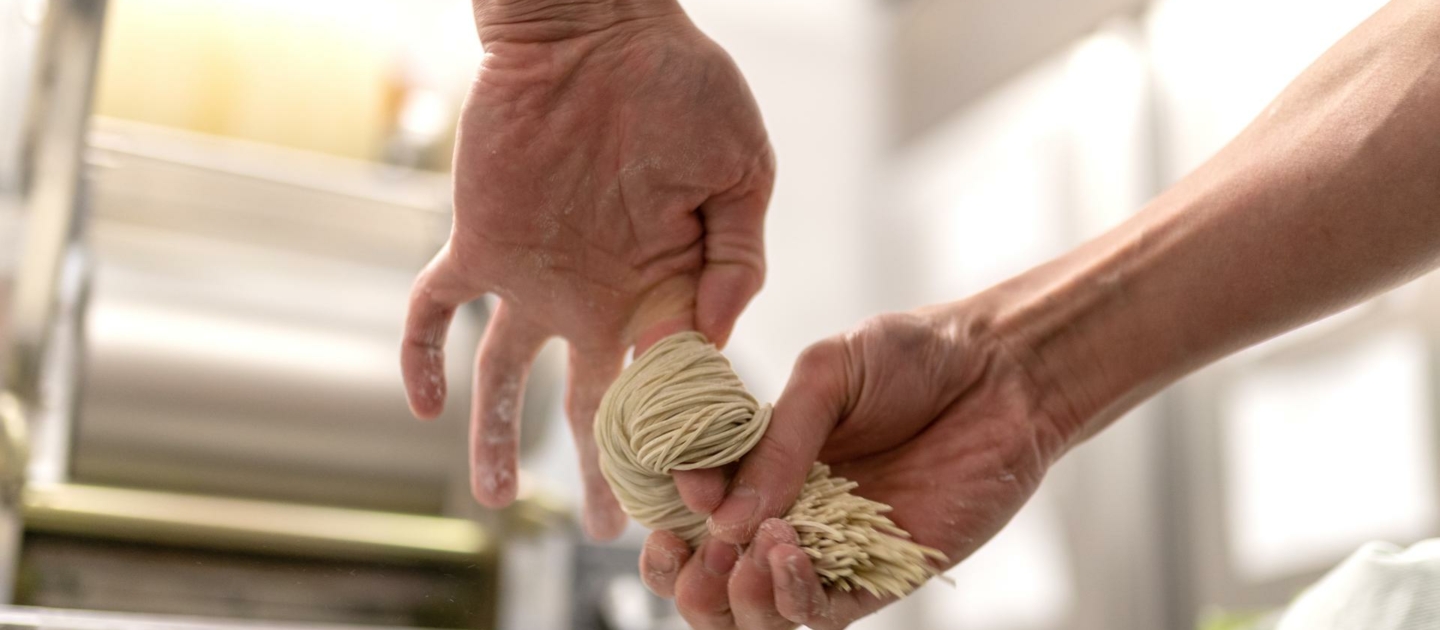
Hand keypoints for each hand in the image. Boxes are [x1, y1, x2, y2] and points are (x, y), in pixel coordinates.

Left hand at [401, 0, 774, 539]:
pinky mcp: (478, 243)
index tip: (680, 495)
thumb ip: (738, 255)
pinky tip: (422, 403)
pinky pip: (437, 310)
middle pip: (594, 403)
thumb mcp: (742, 169)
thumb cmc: (681, 85)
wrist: (597, 29)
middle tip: (613, 529)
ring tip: (497, 499)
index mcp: (664, 286)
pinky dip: (422, 355)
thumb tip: (710, 337)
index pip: (668, 383)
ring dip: (500, 438)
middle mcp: (598, 294)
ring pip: (508, 377)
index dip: (673, 442)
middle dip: (605, 467)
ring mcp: (535, 275)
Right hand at [639, 305, 1074, 628]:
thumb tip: (721, 518)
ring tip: (750, 552)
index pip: (691, 513)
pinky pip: (821, 615)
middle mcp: (789, 513)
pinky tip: (787, 553)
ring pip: (758, 612)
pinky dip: (790, 597)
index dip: (669, 520)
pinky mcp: (882, 576)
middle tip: (692, 555)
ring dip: (734, 598)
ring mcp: (834, 550)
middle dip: (686, 581)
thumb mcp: (828, 374)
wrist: (1003, 371)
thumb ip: (774, 441)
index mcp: (762, 462)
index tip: (679, 501)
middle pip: (711, 580)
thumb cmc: (915, 355)